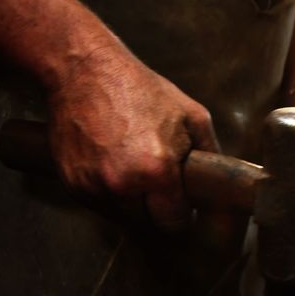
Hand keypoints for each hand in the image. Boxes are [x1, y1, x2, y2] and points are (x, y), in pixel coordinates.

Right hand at [45, 45, 218, 230]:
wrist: (84, 71)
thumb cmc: (138, 89)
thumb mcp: (190, 115)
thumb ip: (210, 154)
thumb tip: (220, 185)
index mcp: (157, 170)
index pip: (173, 222)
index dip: (181, 216)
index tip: (181, 208)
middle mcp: (123, 184)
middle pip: (147, 224)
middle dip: (156, 209)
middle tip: (157, 184)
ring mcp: (94, 186)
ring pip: (121, 217)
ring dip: (131, 204)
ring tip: (133, 170)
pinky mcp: (73, 184)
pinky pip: (98, 205)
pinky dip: (107, 194)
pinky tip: (111, 166)